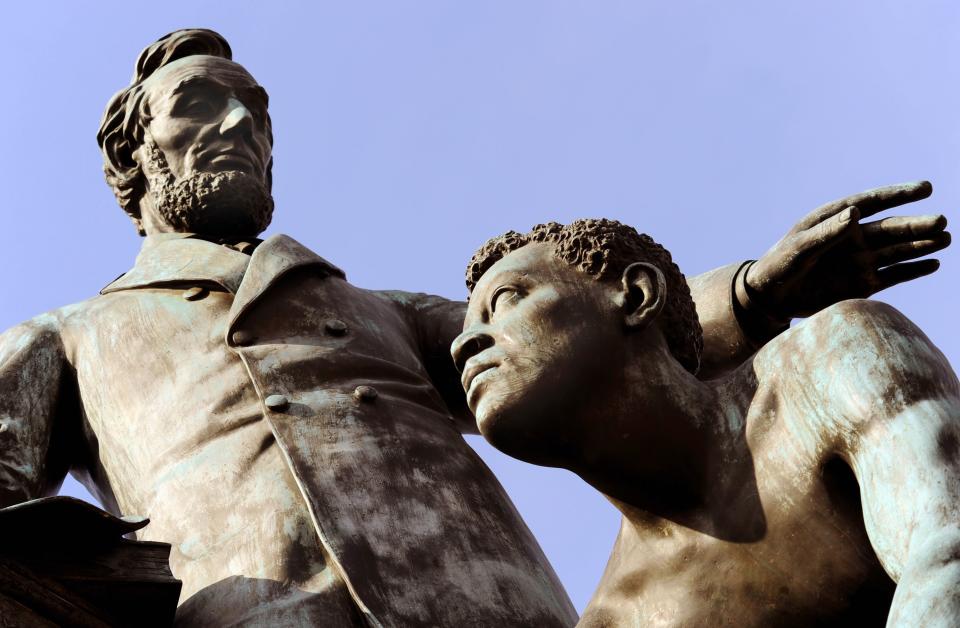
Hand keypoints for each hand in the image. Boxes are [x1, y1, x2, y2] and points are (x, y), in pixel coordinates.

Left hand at [741, 181, 949, 330]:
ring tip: (945, 239)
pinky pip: (893, 275)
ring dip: (921, 245)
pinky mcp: (862, 284)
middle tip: (942, 220)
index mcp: (836, 219)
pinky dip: (912, 270)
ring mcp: (860, 260)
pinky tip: (933, 264)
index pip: (873, 203)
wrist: (771, 296)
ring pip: (897, 250)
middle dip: (916, 224)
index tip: (926, 188)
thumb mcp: (800, 247)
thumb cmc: (780, 264)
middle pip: (891, 228)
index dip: (899, 194)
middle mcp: (854, 238)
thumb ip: (828, 232)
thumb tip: (857, 212)